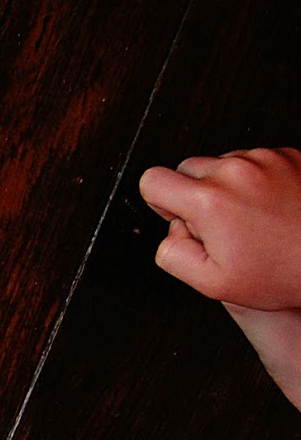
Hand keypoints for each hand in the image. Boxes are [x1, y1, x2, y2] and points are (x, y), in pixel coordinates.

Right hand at [140, 147, 300, 410]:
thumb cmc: (286, 272)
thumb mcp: (213, 284)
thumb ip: (173, 255)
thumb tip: (170, 232)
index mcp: (210, 201)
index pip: (153, 180)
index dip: (161, 202)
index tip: (181, 216)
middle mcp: (236, 172)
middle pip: (188, 168)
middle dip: (196, 194)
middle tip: (221, 225)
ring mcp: (266, 159)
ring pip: (223, 163)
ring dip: (229, 186)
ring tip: (253, 219)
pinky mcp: (289, 155)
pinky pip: (257, 161)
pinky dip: (259, 180)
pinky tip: (273, 208)